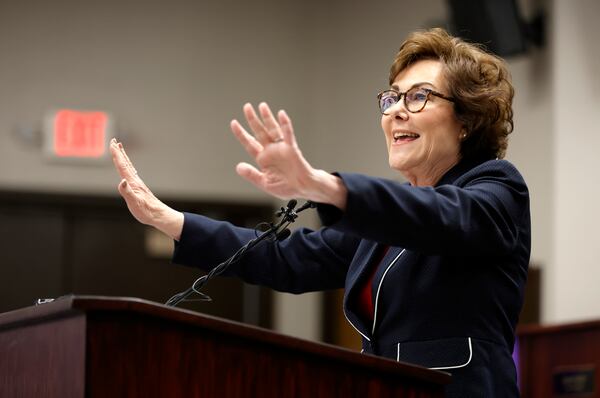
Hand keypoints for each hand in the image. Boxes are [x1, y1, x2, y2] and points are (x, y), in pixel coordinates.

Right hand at [110, 138, 183, 239]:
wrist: (158, 215)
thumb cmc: (146, 211)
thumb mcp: (134, 203)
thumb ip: (127, 192)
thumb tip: (122, 181)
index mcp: (132, 182)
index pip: (122, 166)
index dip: (116, 154)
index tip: (112, 144)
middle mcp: (135, 180)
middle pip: (125, 163)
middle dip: (119, 152)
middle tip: (114, 141)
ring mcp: (137, 183)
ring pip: (128, 167)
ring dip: (123, 157)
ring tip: (120, 149)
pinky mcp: (139, 187)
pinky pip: (131, 173)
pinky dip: (127, 166)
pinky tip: (128, 168)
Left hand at [231, 102, 346, 208]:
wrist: (303, 190)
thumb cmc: (286, 187)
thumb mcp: (264, 183)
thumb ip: (251, 175)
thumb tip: (238, 166)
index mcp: (263, 159)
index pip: (249, 143)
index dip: (241, 134)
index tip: (234, 123)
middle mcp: (271, 150)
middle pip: (260, 132)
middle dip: (253, 120)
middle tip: (247, 107)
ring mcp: (281, 148)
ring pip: (273, 130)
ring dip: (268, 118)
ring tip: (262, 106)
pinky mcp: (292, 149)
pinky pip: (288, 135)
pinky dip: (285, 125)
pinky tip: (281, 114)